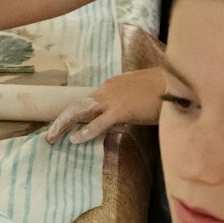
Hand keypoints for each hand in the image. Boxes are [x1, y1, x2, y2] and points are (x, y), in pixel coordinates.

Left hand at [45, 69, 162, 143]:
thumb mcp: (136, 96)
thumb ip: (124, 105)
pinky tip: (75, 139)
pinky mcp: (121, 110)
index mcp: (110, 86)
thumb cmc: (160, 91)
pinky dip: (86, 131)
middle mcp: (106, 90)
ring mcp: (112, 99)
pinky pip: (99, 123)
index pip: (86, 102)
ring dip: (65, 125)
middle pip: (78, 105)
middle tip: (49, 135)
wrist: (175, 83)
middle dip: (61, 120)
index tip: (64, 126)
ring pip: (81, 112)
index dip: (73, 115)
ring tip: (53, 137)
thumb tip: (118, 118)